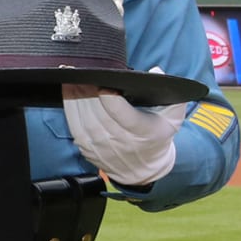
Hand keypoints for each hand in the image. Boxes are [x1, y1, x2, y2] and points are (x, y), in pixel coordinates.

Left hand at [64, 77, 189, 186]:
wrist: (144, 169)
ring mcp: (102, 147)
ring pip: (84, 118)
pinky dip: (69, 107)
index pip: (123, 115)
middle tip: (82, 73)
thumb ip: (170, 94)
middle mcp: (121, 141)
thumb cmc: (158, 136)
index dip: (111, 99)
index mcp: (143, 132)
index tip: (104, 84)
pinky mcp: (88, 149)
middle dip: (88, 92)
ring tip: (73, 77)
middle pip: (99, 114)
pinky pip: (74, 126)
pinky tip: (68, 92)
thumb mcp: (172, 117)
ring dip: (76, 97)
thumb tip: (155, 71)